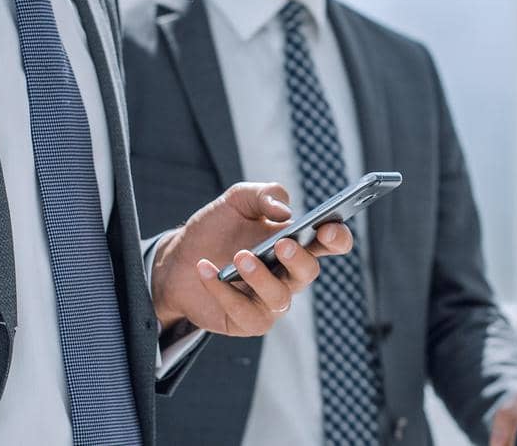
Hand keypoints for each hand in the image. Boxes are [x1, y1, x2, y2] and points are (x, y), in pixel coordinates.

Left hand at [150, 181, 354, 336]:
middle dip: (298, 259)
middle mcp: (288, 274)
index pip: (331, 243)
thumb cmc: (216, 229)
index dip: (337, 238)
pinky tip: (206, 269)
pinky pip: (245, 312)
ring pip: (279, 297)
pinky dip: (224, 291)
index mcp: (295, 242)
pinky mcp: (247, 320)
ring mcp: (270, 300)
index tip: (328, 228)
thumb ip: (264, 194)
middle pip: (309, 272)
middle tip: (282, 243)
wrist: (178, 259)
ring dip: (260, 277)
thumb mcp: (237, 200)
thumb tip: (285, 211)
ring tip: (240, 257)